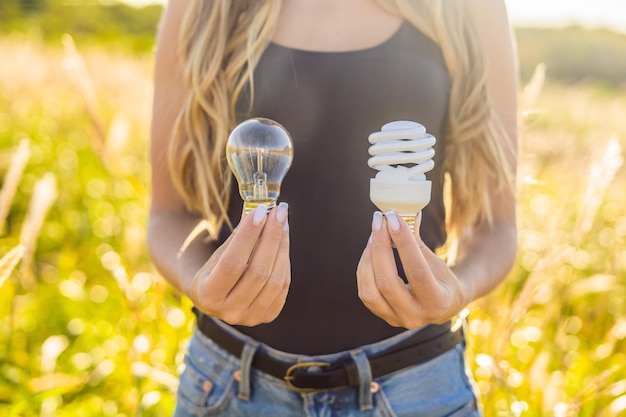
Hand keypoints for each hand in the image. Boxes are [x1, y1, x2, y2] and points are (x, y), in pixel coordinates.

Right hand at [189, 203, 290, 325]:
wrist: (217, 296)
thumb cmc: (217, 267)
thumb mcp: (220, 252)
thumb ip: (239, 234)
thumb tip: (262, 207)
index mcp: (208, 294)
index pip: (232, 262)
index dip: (248, 235)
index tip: (261, 210)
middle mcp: (228, 311)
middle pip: (257, 271)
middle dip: (271, 237)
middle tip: (279, 212)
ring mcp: (249, 317)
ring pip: (275, 279)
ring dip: (282, 247)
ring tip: (282, 223)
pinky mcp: (267, 317)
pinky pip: (283, 286)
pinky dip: (285, 261)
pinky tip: (283, 242)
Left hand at [357, 211, 470, 328]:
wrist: (444, 304)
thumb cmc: (441, 277)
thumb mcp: (435, 260)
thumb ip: (417, 239)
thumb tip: (404, 209)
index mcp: (438, 302)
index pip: (416, 271)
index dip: (403, 242)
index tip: (394, 218)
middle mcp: (416, 316)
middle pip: (387, 282)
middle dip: (379, 247)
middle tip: (379, 221)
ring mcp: (397, 320)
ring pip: (370, 290)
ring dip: (368, 258)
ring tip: (374, 235)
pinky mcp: (384, 316)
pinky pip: (365, 292)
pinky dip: (365, 269)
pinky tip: (371, 250)